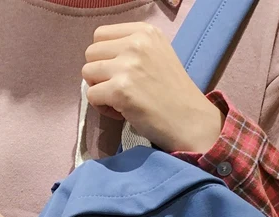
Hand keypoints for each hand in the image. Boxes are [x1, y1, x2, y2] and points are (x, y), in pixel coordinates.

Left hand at [82, 22, 223, 152]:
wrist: (191, 121)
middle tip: (119, 90)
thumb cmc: (174, 94)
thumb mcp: (158, 55)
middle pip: (91, 52)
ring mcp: (127, 66)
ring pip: (87, 73)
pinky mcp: (120, 90)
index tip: (121, 74)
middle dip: (99, 73)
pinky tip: (121, 112)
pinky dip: (102, 108)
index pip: (101, 35)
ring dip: (99, 90)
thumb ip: (132, 49)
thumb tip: (101, 58)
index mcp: (144, 31)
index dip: (105, 57)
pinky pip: (92, 96)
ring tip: (119, 101)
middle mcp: (135, 43)